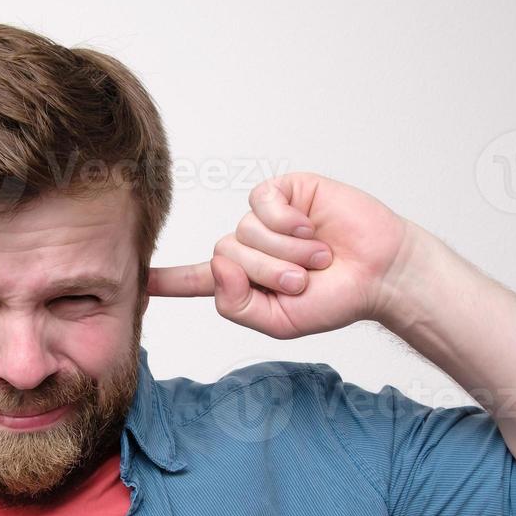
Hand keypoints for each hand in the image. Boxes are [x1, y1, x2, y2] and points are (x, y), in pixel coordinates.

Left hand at [147, 172, 410, 338]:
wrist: (379, 273)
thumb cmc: (334, 300)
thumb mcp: (277, 322)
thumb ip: (236, 306)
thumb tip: (218, 263)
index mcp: (242, 281)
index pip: (195, 279)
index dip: (166, 280)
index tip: (136, 279)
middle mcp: (248, 246)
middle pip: (225, 255)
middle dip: (267, 272)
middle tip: (304, 280)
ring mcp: (265, 218)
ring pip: (245, 232)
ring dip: (285, 251)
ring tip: (317, 258)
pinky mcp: (284, 192)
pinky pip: (262, 204)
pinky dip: (287, 222)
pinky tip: (310, 227)